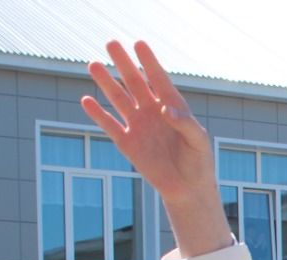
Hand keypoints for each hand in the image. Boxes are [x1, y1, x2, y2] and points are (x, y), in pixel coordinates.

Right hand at [82, 42, 229, 256]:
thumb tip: (166, 108)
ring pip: (119, 99)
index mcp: (173, 107)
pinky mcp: (127, 143)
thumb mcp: (199, 141)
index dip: (149, 61)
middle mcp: (153, 111)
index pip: (158, 79)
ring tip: (94, 64)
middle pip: (135, 82)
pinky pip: (110, 125)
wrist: (188, 189)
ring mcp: (138, 126)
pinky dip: (98, 114)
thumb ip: (185, 123)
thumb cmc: (199, 162)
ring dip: (106, 83)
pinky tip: (87, 100)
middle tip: (111, 43)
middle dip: (123, 63)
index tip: (139, 43)